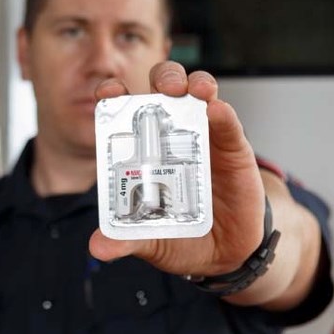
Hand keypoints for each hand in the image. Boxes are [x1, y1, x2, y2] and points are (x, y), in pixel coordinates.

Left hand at [88, 61, 265, 276]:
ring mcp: (204, 138)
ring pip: (199, 95)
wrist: (225, 254)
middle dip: (163, 79)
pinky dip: (223, 114)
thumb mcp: (153, 241)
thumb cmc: (184, 238)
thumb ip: (127, 240)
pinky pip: (229, 124)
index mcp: (145, 152)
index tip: (109, 92)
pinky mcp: (233, 149)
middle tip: (162, 89)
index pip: (127, 113)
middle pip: (165, 91)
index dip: (116, 96)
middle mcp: (173, 136)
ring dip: (194, 85)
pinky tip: (216, 111)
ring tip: (192, 91)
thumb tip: (99, 247)